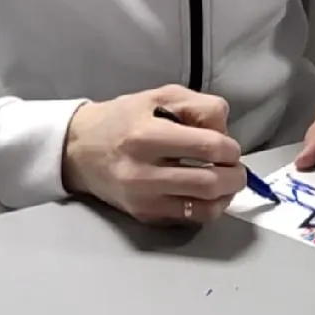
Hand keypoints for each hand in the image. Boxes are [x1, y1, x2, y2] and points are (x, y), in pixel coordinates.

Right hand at [61, 84, 245, 225]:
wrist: (79, 150)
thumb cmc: (121, 120)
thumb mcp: (159, 96)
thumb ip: (198, 106)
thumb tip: (225, 133)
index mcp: (147, 135)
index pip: (208, 147)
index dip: (230, 147)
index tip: (229, 146)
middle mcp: (143, 171)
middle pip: (210, 182)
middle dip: (234, 174)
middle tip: (234, 166)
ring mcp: (144, 199)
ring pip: (205, 207)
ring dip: (227, 194)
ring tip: (225, 180)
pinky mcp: (145, 215)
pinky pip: (191, 218)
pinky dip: (210, 207)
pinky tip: (208, 193)